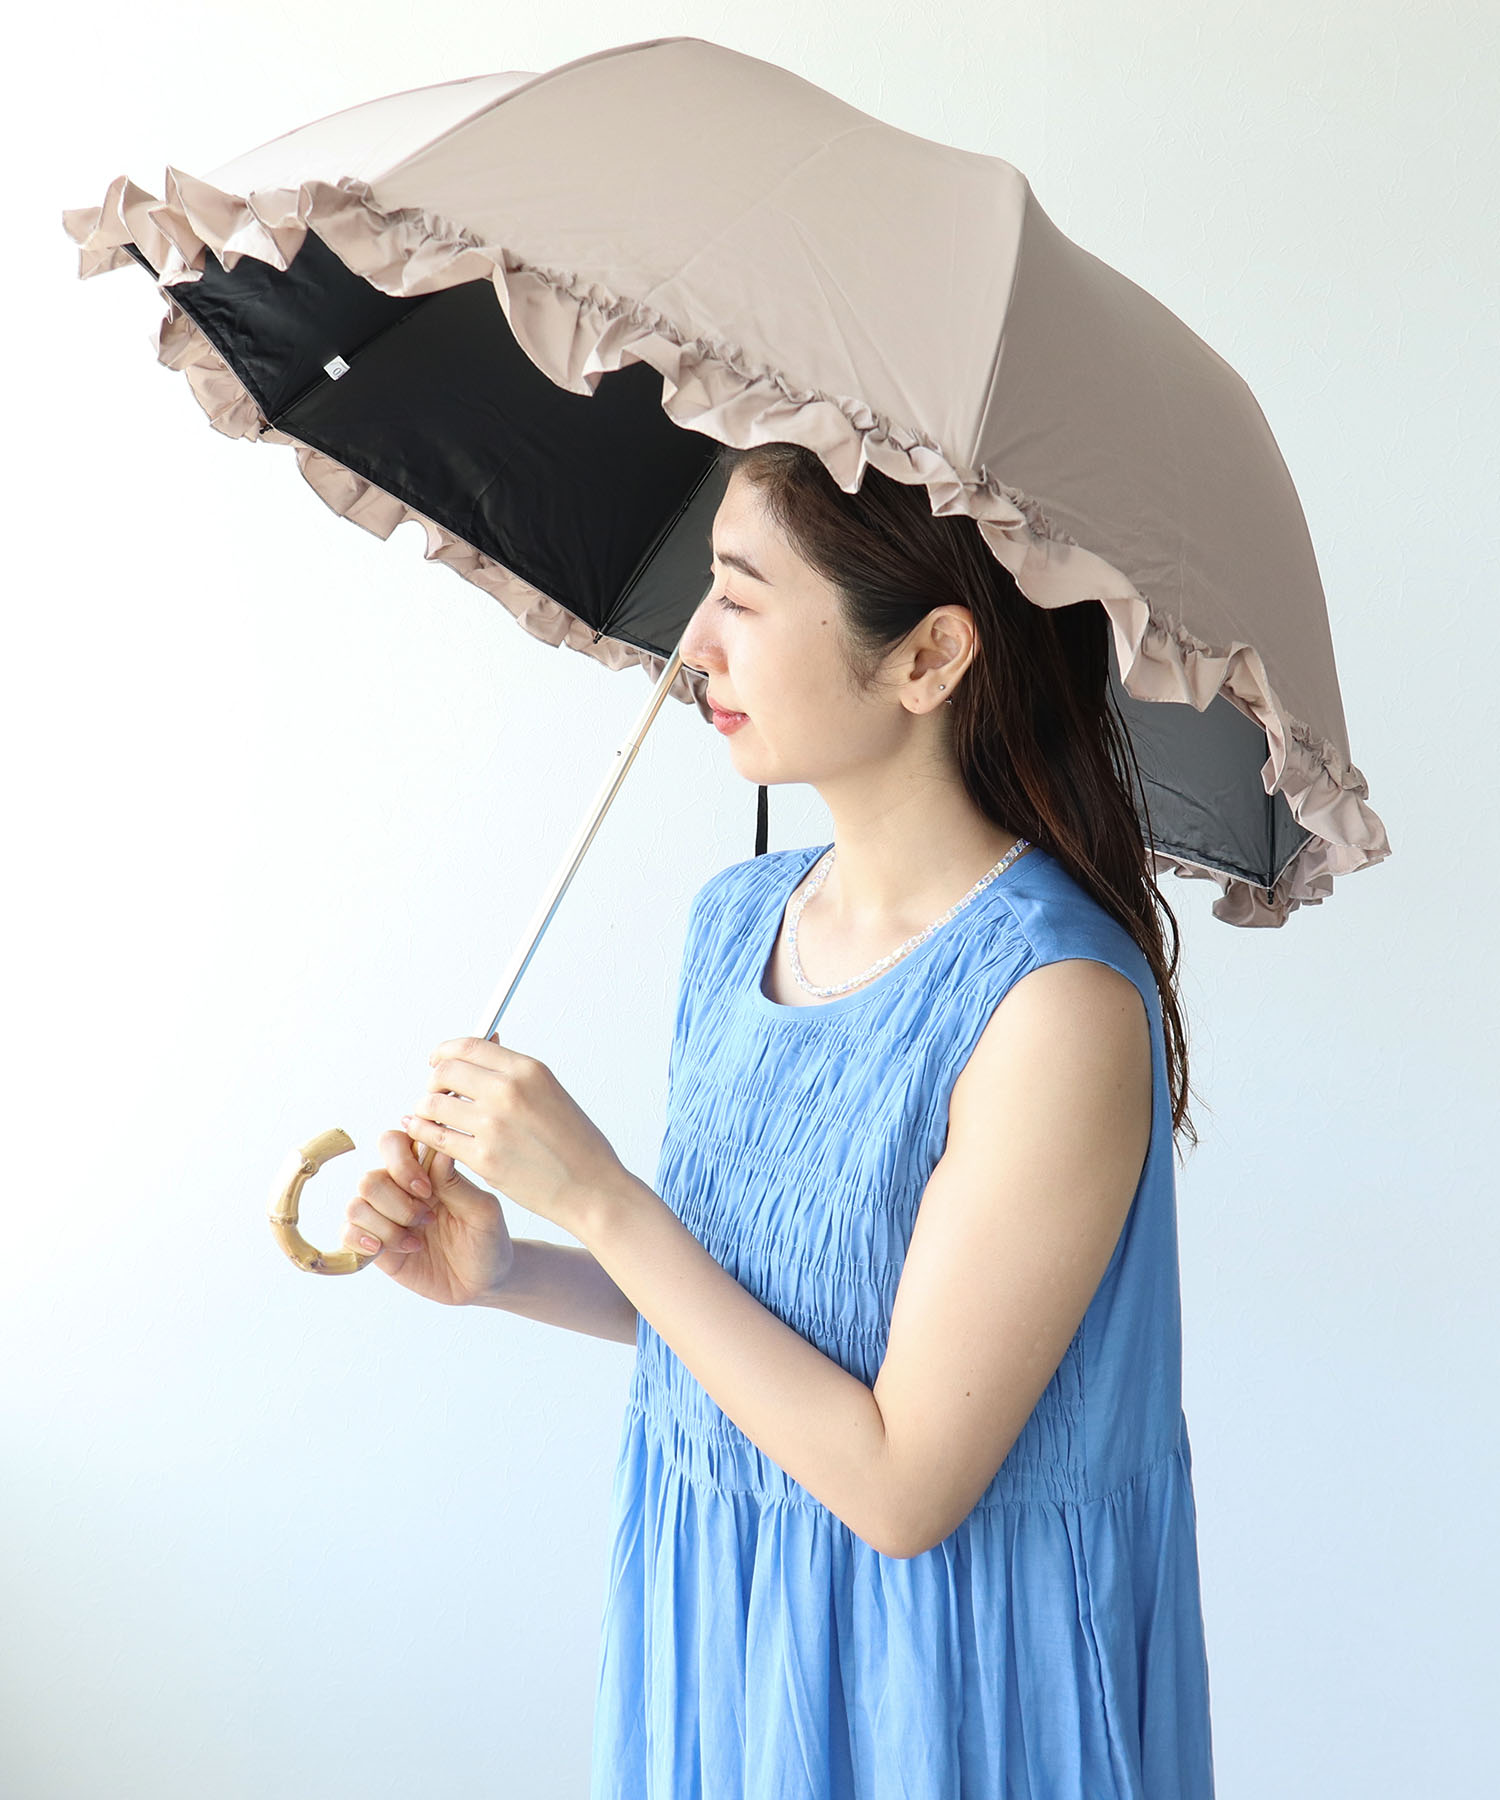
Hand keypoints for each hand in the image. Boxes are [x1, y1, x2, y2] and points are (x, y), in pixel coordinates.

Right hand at [343, 1129, 514, 1306]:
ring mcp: (384, 1218)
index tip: (426, 1189)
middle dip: (398, 1205)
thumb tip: (435, 1147)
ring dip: (387, 1227)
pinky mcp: (374, 1247)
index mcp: (425, 1171)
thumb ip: (455, 1182)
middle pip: (369, 1180)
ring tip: (417, 1242)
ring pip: (356, 1206)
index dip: (401, 1163)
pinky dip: (366, 1241)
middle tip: (428, 1220)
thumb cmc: (487, 1239)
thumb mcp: (482, 1211)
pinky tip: (397, 1250)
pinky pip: (347, 1234)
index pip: (392, 1144)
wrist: (484, 1281)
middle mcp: (398, 1190)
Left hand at [400, 1035, 625, 1240]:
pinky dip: (424, 1133)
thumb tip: (480, 1059)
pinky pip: (436, 1137)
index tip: (436, 1060)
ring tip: (431, 1117)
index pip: (469, 1046)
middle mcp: (509, 1091)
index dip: (444, 1051)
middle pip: (445, 1071)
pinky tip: (425, 1134)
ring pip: (433, 1104)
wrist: (591, 1187)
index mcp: (528, 1070)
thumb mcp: (551, 1093)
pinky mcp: (483, 1158)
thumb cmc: (576, 1144)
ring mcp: (494, 1125)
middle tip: (435, 1093)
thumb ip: (515, 1076)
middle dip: (433, 1081)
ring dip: (425, 1109)